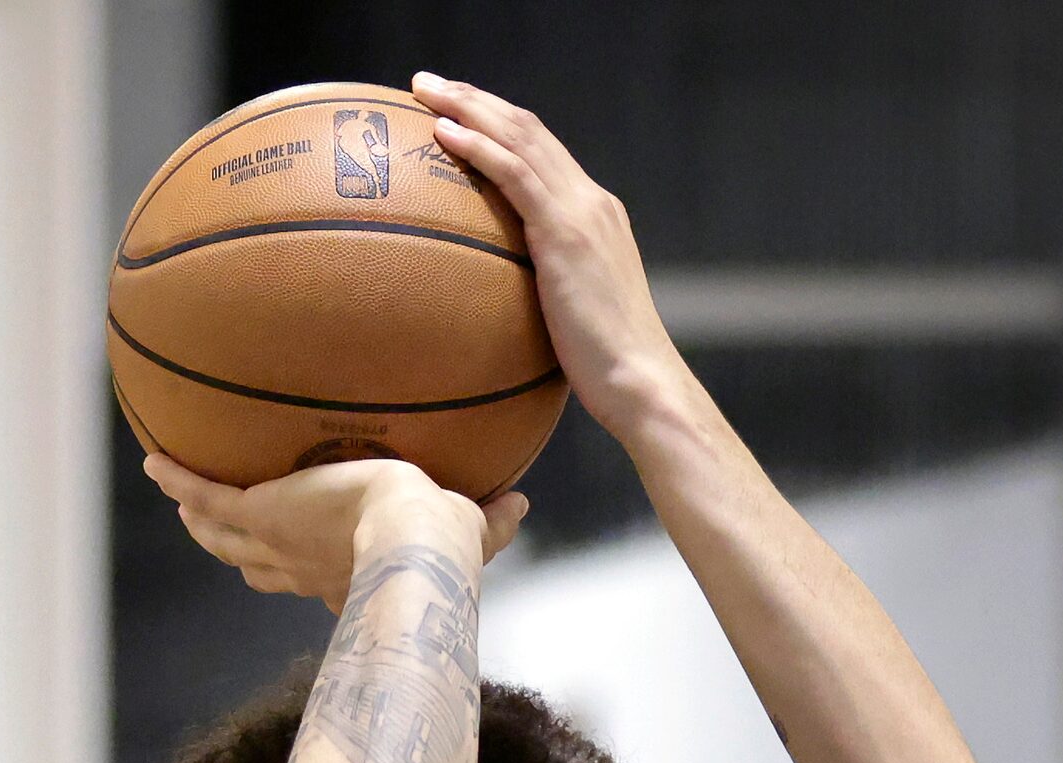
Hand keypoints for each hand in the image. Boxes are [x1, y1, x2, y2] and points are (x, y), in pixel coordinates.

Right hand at [143, 454, 524, 613]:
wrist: (411, 535)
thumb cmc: (444, 542)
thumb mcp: (474, 527)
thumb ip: (495, 521)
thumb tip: (522, 504)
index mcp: (343, 579)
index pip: (308, 581)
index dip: (295, 574)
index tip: (291, 564)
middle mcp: (302, 569)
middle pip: (254, 566)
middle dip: (235, 553)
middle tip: (216, 532)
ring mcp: (274, 542)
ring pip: (222, 536)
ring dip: (200, 521)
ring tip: (181, 499)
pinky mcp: (259, 513)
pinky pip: (206, 494)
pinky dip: (178, 479)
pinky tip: (154, 459)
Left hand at [411, 72, 695, 443]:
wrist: (637, 379)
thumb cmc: (600, 367)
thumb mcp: (567, 316)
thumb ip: (540, 293)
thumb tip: (495, 308)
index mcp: (592, 215)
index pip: (541, 150)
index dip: (498, 122)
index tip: (455, 109)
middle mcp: (591, 201)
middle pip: (528, 129)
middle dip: (476, 99)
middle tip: (427, 82)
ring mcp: (581, 212)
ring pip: (520, 139)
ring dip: (469, 108)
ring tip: (425, 89)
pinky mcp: (566, 234)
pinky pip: (516, 175)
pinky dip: (480, 148)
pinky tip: (444, 132)